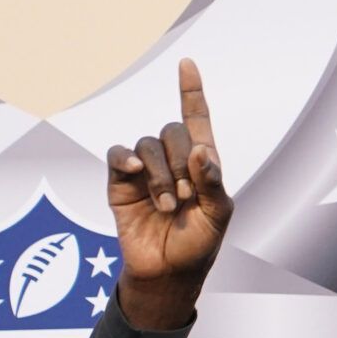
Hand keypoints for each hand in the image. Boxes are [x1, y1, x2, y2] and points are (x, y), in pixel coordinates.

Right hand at [106, 57, 232, 329]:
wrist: (167, 273)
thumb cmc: (197, 245)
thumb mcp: (218, 216)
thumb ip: (213, 182)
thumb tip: (202, 150)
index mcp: (202, 163)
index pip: (196, 120)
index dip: (191, 92)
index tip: (186, 63)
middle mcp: (173, 161)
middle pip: (173, 131)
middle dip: (181, 162)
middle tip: (186, 197)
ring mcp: (145, 170)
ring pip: (147, 144)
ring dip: (160, 174)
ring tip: (168, 205)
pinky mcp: (120, 182)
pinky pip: (118, 154)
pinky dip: (126, 157)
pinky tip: (133, 170)